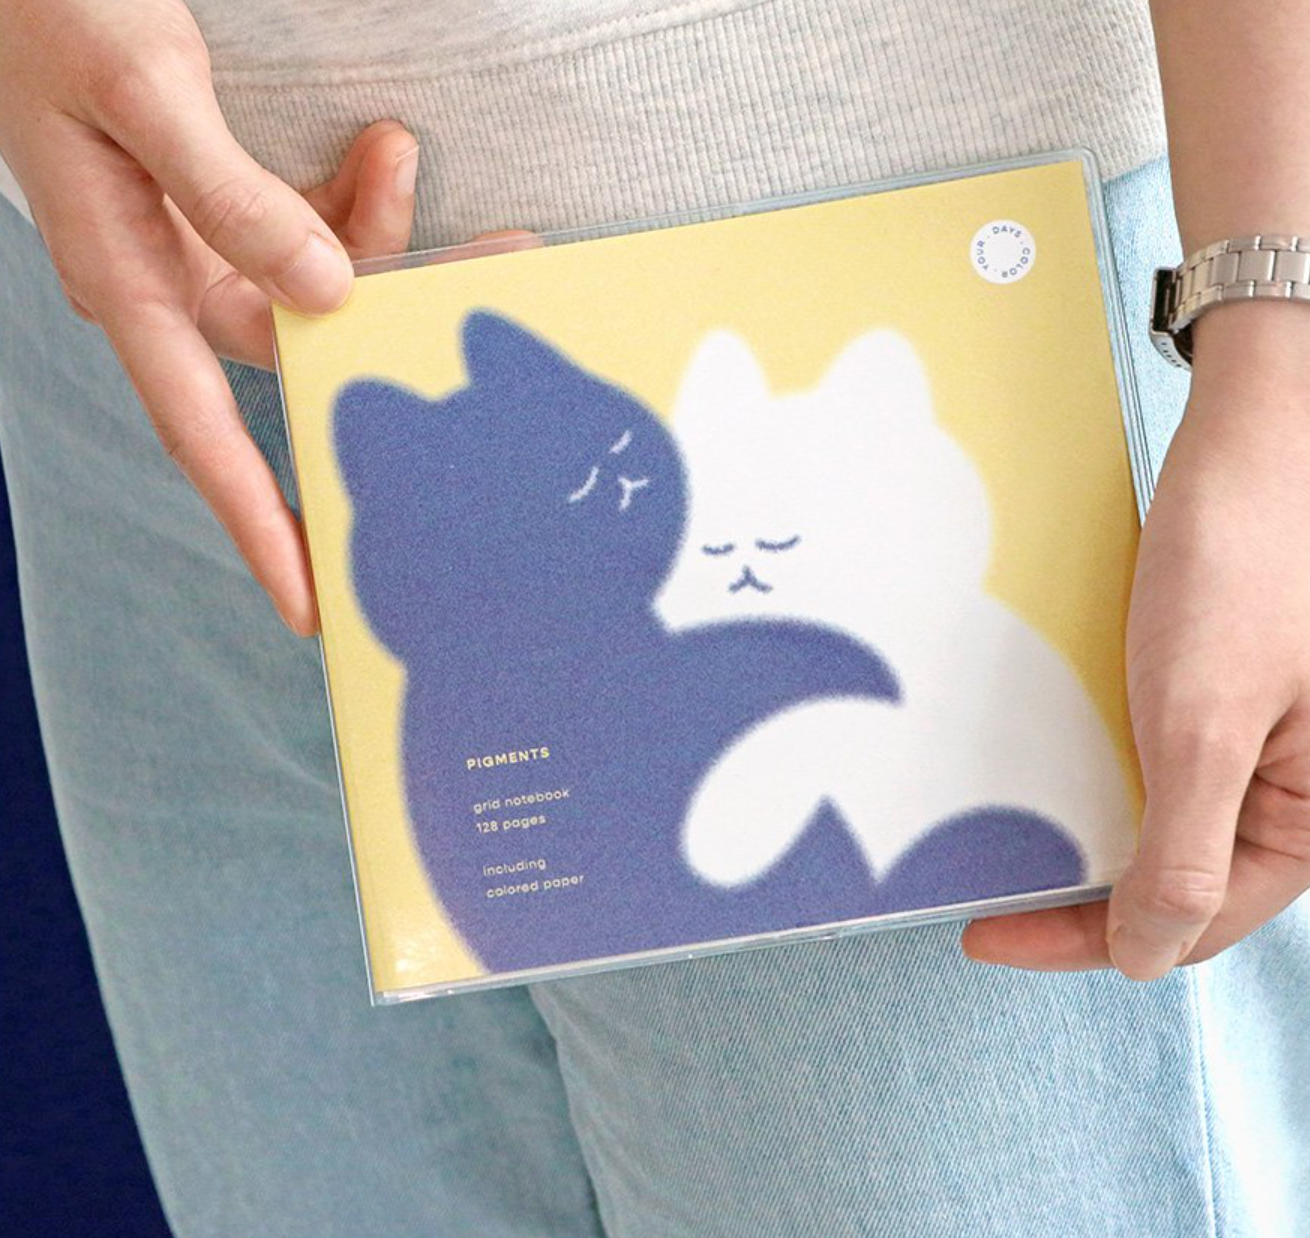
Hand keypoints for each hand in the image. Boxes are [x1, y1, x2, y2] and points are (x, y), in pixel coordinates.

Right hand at [0, 0, 420, 634]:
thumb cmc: (57, 9)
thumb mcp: (140, 95)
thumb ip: (229, 198)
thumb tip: (324, 295)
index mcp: (128, 283)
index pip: (204, 438)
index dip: (258, 524)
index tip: (309, 603)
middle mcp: (172, 281)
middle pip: (300, 354)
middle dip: (389, 335)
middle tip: (486, 289)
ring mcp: (205, 243)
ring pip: (323, 284)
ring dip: (384, 238)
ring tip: (405, 156)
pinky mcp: (231, 202)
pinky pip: (315, 228)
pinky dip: (359, 198)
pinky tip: (383, 148)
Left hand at [963, 303, 1309, 979]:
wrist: (1261, 433)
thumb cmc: (1243, 566)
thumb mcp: (1203, 724)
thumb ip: (1182, 853)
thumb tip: (1148, 959)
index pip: (1189, 922)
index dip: (1081, 938)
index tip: (984, 934)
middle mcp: (1298, 795)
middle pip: (1180, 883)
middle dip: (1084, 897)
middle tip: (985, 899)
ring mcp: (1267, 744)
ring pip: (1167, 827)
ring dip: (1091, 844)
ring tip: (1006, 850)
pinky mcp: (1232, 695)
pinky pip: (1165, 767)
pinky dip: (1106, 785)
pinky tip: (1049, 784)